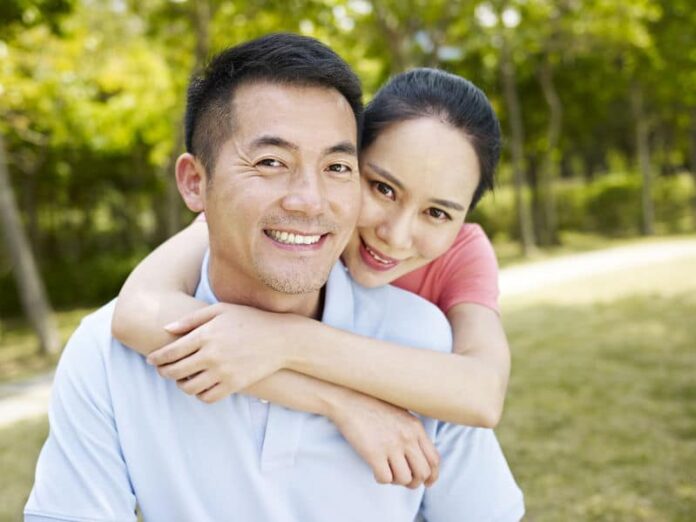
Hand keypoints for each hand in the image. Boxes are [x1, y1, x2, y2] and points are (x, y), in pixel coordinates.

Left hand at [146, 303, 290, 401]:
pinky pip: (207, 397)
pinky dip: (199, 394)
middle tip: (163, 370)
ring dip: (180, 384)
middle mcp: (211, 355)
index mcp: (206, 335)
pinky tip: (200, 385)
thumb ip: (193, 319)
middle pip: (174, 372)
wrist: (281, 339)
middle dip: (164, 372)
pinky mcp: (234, 385)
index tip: (152, 360)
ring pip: (188, 387)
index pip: (170, 352)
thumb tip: (167, 329)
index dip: (156, 358)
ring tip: (182, 378)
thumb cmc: (250, 319)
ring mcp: (223, 372)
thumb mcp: (221, 310)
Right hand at [330, 392, 439, 488]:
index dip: (432, 476)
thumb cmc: (373, 405)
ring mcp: (391, 445)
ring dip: (396, 481)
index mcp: (415, 427)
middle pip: (422, 473)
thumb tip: (419, 456)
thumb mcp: (401, 414)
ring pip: (404, 479)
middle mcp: (407, 437)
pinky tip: (375, 469)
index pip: (434, 460)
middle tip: (404, 480)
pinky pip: (385, 478)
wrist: (349, 398)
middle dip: (414, 482)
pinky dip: (381, 478)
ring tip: (387, 471)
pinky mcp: (373, 453)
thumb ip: (412, 432)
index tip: (426, 482)